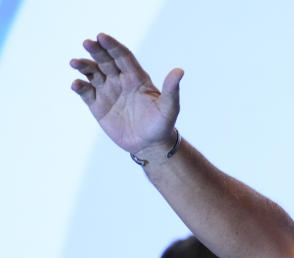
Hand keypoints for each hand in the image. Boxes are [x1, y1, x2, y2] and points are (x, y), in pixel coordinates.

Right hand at [70, 33, 182, 156]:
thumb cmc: (162, 125)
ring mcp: (107, 92)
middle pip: (105, 61)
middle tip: (87, 42)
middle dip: (96, 51)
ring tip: (75, 62)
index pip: (123, 57)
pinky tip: (77, 85)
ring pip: (92, 73)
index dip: (112, 46)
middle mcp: (120, 81)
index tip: (102, 37)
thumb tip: (179, 71)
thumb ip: (172, 90)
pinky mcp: (97, 105)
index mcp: (136, 78)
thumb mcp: (169, 108)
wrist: (149, 145)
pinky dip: (79, 87)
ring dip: (83, 65)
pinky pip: (85, 92)